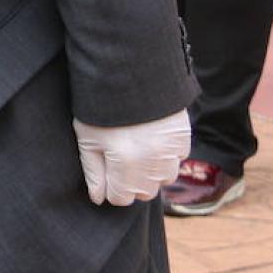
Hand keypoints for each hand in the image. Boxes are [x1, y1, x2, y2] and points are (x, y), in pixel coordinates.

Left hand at [73, 111, 190, 205]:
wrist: (134, 73)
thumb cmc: (103, 107)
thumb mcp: (88, 138)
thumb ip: (93, 172)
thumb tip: (98, 198)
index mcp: (126, 164)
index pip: (121, 198)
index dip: (110, 189)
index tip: (105, 174)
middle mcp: (153, 163)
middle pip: (144, 192)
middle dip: (130, 183)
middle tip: (118, 160)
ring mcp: (172, 151)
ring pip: (163, 180)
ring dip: (149, 172)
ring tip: (135, 150)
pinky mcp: (184, 138)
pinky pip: (176, 160)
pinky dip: (164, 157)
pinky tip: (150, 139)